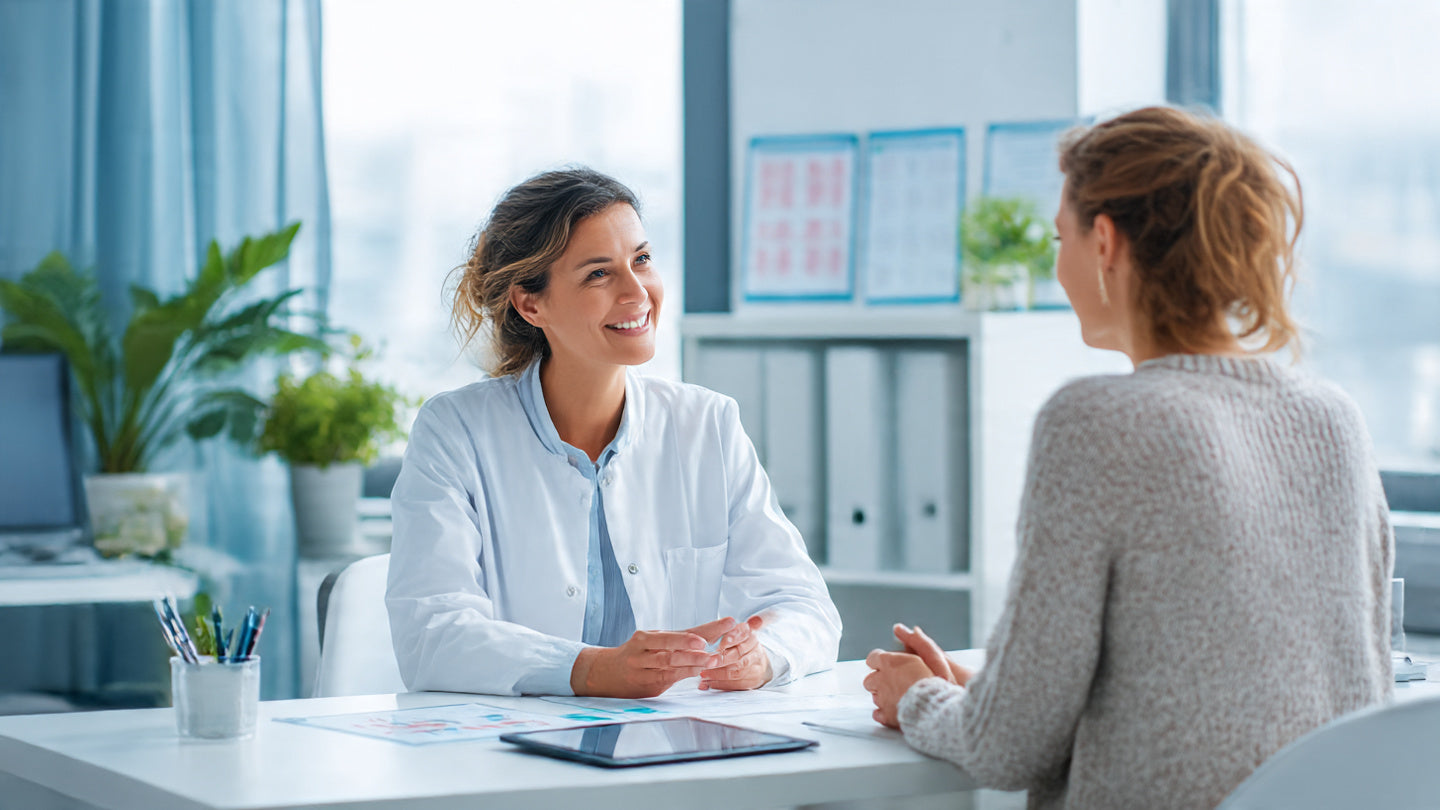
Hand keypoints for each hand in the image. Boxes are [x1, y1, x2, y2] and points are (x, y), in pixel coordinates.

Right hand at [570, 628, 719, 697]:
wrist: (604, 674)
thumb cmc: (634, 655)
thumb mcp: (650, 642)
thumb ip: (676, 640)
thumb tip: (709, 634)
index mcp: (645, 637)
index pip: (681, 630)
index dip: (705, 627)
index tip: (725, 623)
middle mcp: (643, 651)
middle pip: (673, 646)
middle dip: (696, 646)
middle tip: (715, 646)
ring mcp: (643, 669)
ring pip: (670, 663)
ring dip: (693, 662)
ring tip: (711, 660)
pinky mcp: (647, 686)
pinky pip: (668, 678)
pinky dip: (685, 674)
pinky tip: (698, 672)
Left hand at [696, 615, 771, 690]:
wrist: (756, 662)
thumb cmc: (740, 644)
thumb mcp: (737, 631)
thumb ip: (734, 626)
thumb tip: (754, 619)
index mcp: (750, 635)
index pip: (744, 634)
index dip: (733, 637)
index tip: (722, 642)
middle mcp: (755, 651)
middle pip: (739, 654)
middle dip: (722, 658)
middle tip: (708, 660)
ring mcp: (755, 667)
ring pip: (737, 671)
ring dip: (719, 673)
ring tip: (704, 674)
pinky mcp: (752, 681)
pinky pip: (737, 684)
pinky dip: (722, 684)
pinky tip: (709, 683)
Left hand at [862, 624, 958, 728]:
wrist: (935, 706)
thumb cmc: (935, 679)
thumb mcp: (929, 653)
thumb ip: (913, 641)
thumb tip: (899, 628)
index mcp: (888, 662)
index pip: (873, 658)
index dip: (880, 662)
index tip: (886, 665)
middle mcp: (881, 680)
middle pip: (869, 679)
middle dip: (878, 680)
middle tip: (892, 682)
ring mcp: (882, 699)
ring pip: (874, 696)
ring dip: (882, 695)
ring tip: (898, 697)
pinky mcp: (886, 716)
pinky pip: (877, 713)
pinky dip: (884, 713)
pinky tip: (893, 711)